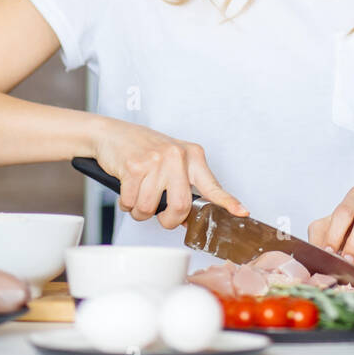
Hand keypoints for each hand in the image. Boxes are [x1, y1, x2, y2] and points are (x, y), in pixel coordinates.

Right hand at [94, 120, 247, 229]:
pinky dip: (126, 203)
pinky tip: (127, 187)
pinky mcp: (134, 167)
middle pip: (180, 207)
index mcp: (192, 156)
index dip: (227, 202)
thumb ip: (184, 184)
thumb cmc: (142, 150)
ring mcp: (155, 160)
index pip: (212, 185)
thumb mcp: (172, 160)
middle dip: (167, 220)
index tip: (242, 213)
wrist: (111, 134)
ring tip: (138, 194)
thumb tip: (190, 218)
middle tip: (160, 216)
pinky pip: (131, 203)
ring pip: (150, 209)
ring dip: (140, 210)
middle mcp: (177, 156)